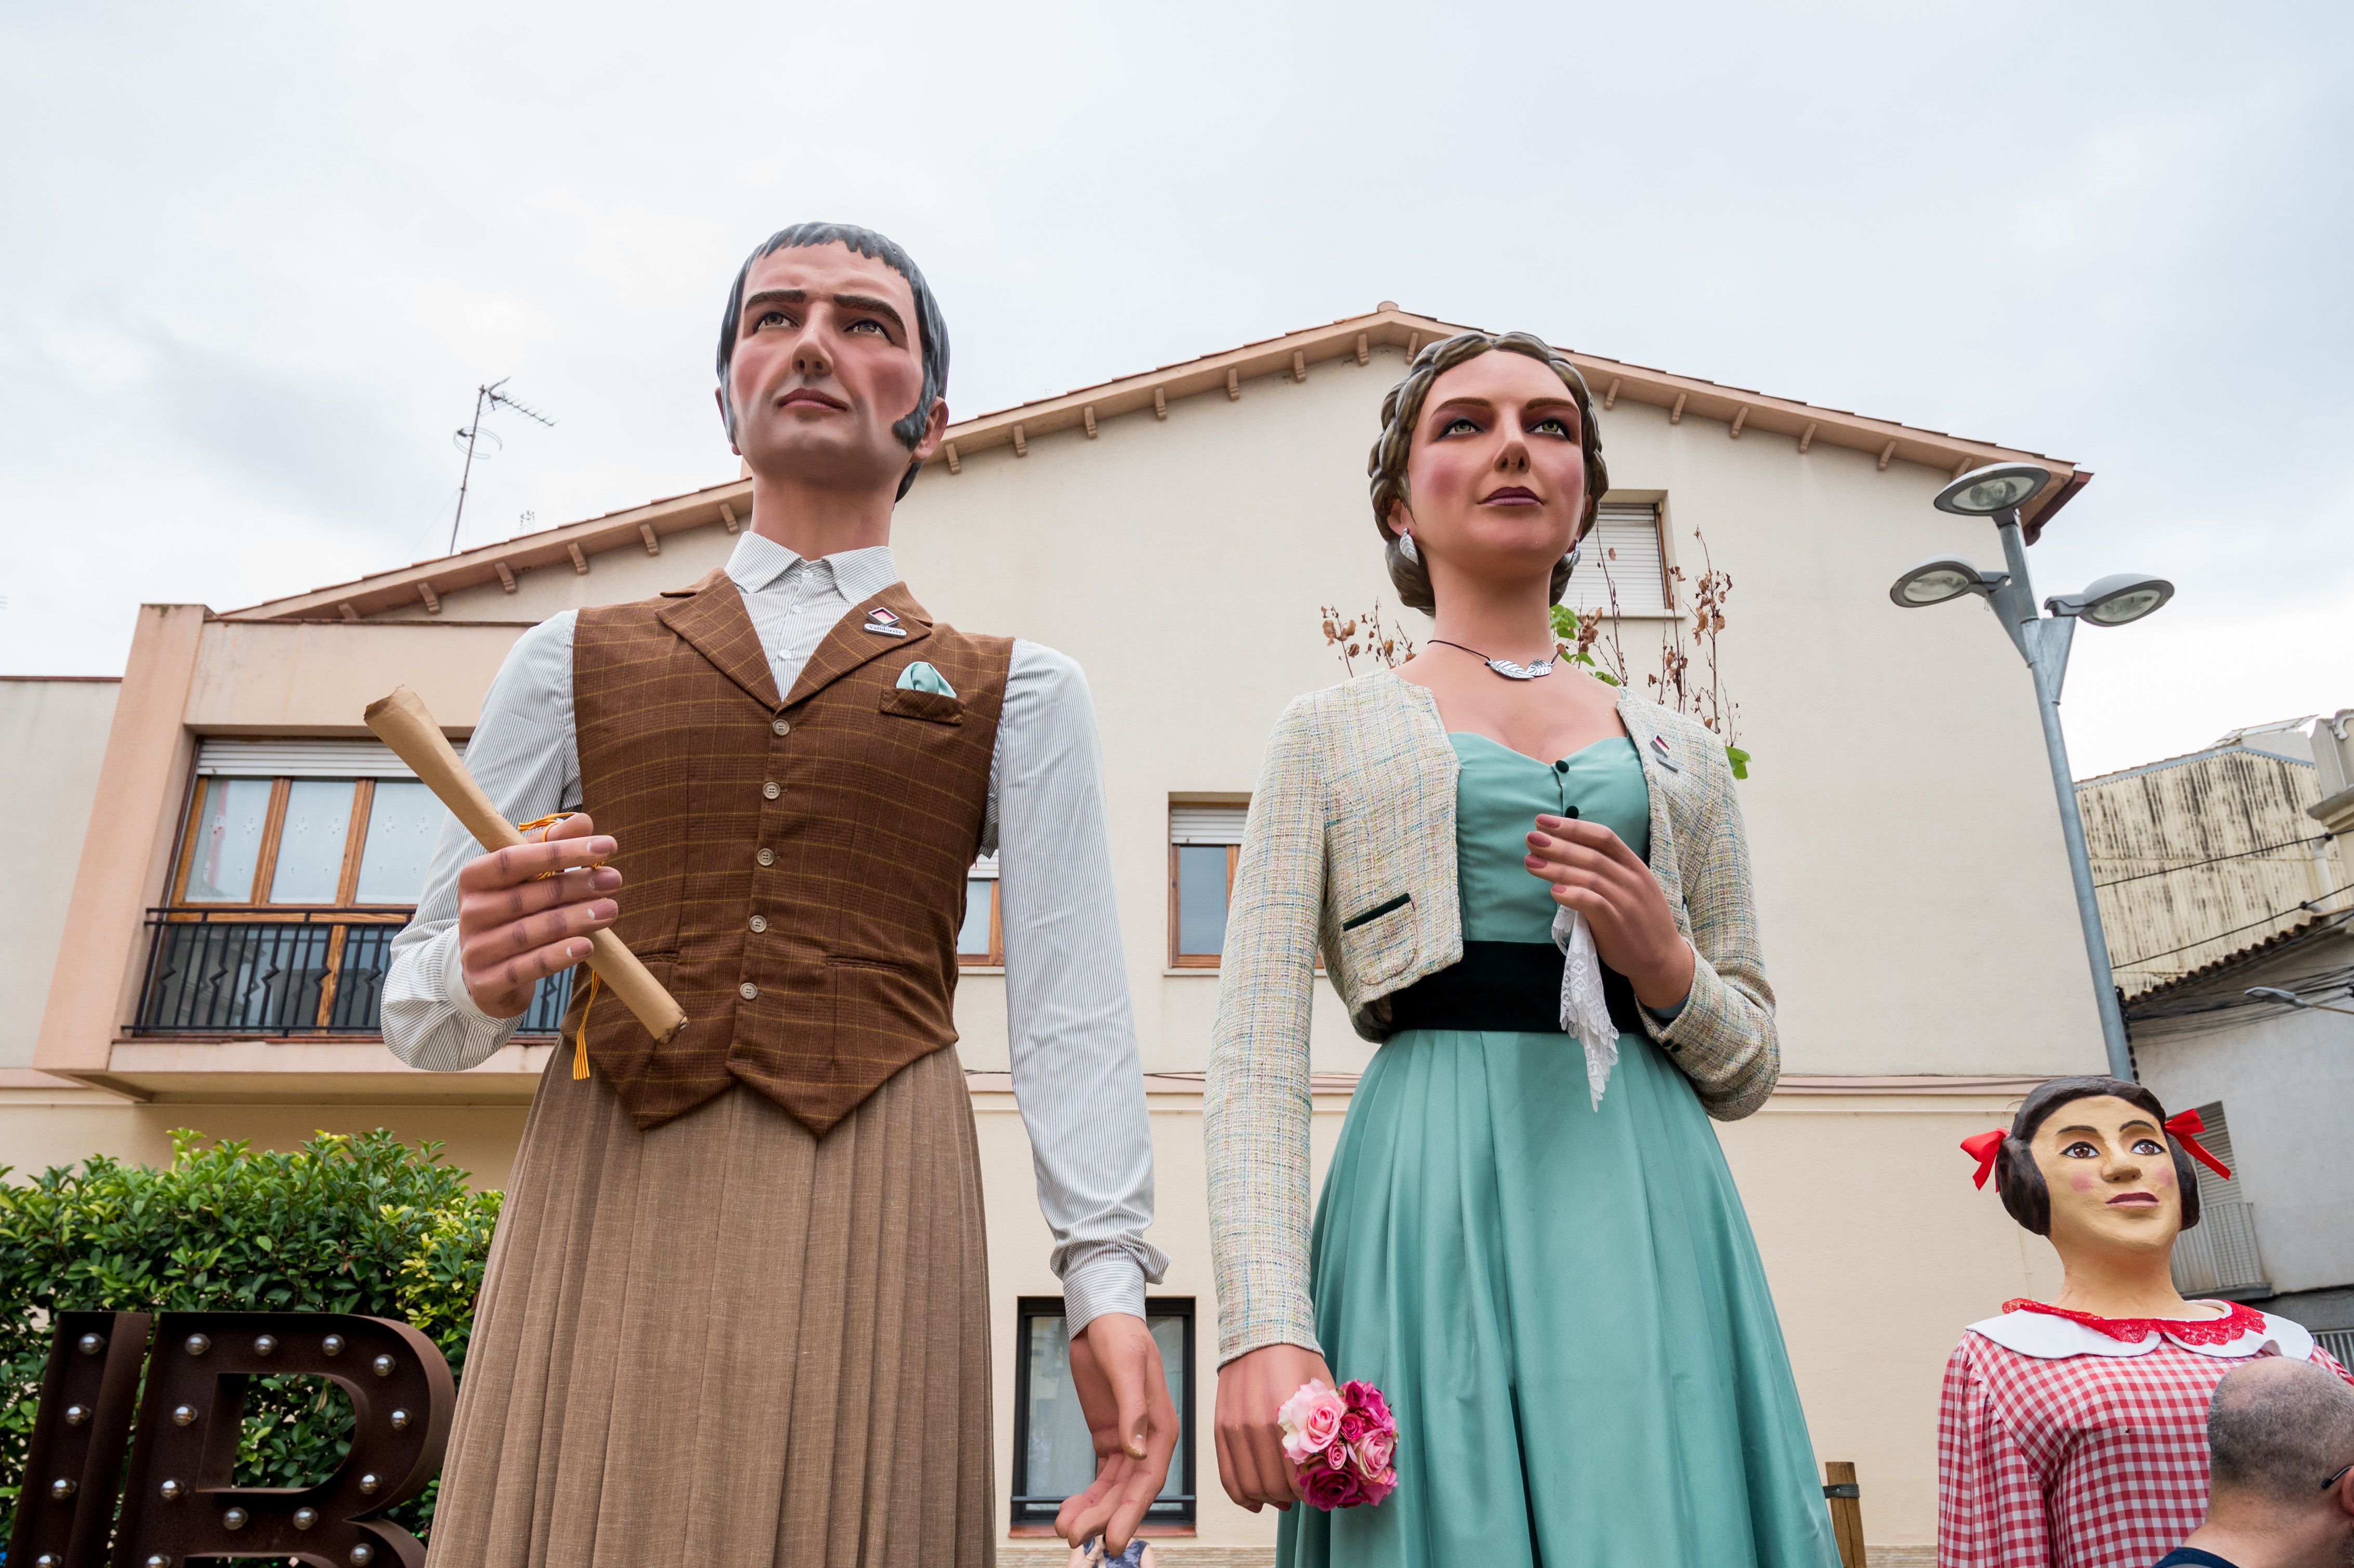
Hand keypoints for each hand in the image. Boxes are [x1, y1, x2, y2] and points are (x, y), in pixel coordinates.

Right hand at [456, 812, 622, 1017]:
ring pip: (529, 932)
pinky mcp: (486, 983)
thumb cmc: (513, 913)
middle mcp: (469, 912)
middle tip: (614, 880)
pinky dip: (558, 956)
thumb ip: (551, 846)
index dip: (560, 851)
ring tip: (611, 910)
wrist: (485, 973)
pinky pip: (526, 968)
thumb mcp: (527, 877)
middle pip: (527, 896)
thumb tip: (583, 822)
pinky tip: (587, 945)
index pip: (514, 859)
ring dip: (575, 919)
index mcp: (474, 878)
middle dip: (575, 885)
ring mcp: (475, 949)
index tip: (607, 847)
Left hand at [1057, 1313, 1178, 1555]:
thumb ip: (1133, 1412)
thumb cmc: (1122, 1336)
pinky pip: (1099, 1476)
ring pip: (1112, 1489)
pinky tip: (1067, 1511)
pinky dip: (1085, 1496)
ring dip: (1092, 1512)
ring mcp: (1127, 1442)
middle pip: (1127, 1492)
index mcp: (1163, 1428)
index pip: (1148, 1480)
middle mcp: (1149, 1441)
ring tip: (1066, 1531)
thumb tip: (1136, 1453)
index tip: (1114, 1539)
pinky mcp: (1108, 1438)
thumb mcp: (1127, 1367)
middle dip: (1104, 1518)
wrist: (1101, 1318)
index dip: (1131, 1513)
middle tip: (1077, 1541)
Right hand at [1213, 1342, 1331, 1512]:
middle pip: (1276, 1487)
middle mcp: (1256, 1425)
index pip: (1300, 1477)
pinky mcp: (1219, 1429)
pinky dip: (1243, 1497)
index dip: (1314, 1492)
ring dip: (1271, 1500)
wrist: (1259, 1331)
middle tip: (1306, 1493)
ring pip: (1251, 1487)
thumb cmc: (1298, 1359)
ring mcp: (1234, 1428)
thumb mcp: (1324, 1391)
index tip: (1323, 1490)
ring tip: (1285, 1498)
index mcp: (1287, 1416)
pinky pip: (1228, 1478)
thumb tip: (1345, 1467)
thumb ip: (1333, 1428)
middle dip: (1294, 1497)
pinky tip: (1258, 1503)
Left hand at [1524, 815, 1694, 1009]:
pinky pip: (1594, 904)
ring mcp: (1626, 902)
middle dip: (1558, 844)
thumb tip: (1566, 854)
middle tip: (1530, 838)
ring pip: (1589, 877)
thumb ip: (1607, 870)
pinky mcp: (1618, 924)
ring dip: (1556, 868)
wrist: (1662, 958)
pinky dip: (1573, 894)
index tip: (1544, 821)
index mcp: (1634, 865)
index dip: (1572, 827)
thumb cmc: (1639, 919)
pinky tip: (1553, 890)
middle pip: (1591, 854)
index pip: (1603, 836)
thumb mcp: (1631, 887)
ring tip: (1530, 862)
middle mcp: (1632, 880)